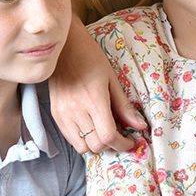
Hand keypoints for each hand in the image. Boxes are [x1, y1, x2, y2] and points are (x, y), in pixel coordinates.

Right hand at [49, 15, 145, 153]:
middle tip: (120, 136)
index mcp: (93, 101)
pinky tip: (91, 127)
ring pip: (81, 146)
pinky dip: (82, 139)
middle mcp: (75, 111)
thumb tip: (140, 126)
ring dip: (95, 144)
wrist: (63, 48)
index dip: (122, 144)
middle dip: (111, 145)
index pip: (108, 136)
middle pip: (95, 145)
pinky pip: (69, 138)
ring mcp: (62, 114)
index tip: (130, 142)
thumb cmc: (90, 58)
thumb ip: (124, 107)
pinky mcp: (54, 114)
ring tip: (104, 131)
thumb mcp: (112, 80)